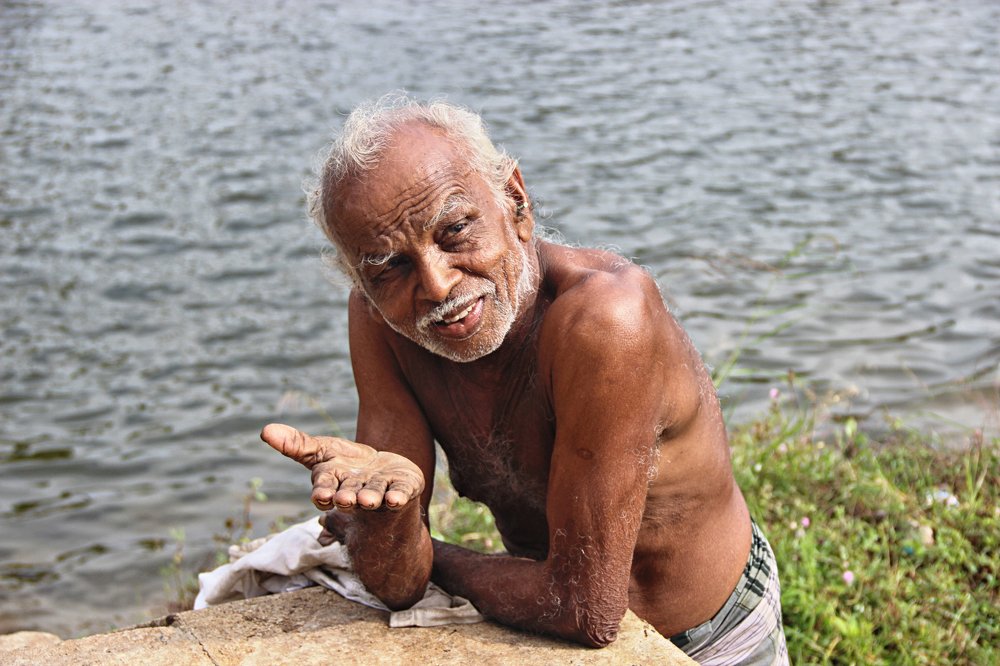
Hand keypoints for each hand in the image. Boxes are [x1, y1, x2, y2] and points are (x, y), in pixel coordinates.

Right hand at [260, 423, 423, 511]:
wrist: (384, 472)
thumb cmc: (347, 465)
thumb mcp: (322, 451)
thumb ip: (297, 444)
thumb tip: (264, 430)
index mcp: (333, 484)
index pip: (325, 489)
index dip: (324, 493)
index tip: (322, 496)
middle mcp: (356, 492)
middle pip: (350, 495)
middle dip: (347, 498)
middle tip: (346, 500)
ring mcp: (380, 491)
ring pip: (374, 496)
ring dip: (372, 498)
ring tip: (370, 500)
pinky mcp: (403, 488)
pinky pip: (401, 493)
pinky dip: (399, 496)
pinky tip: (396, 499)